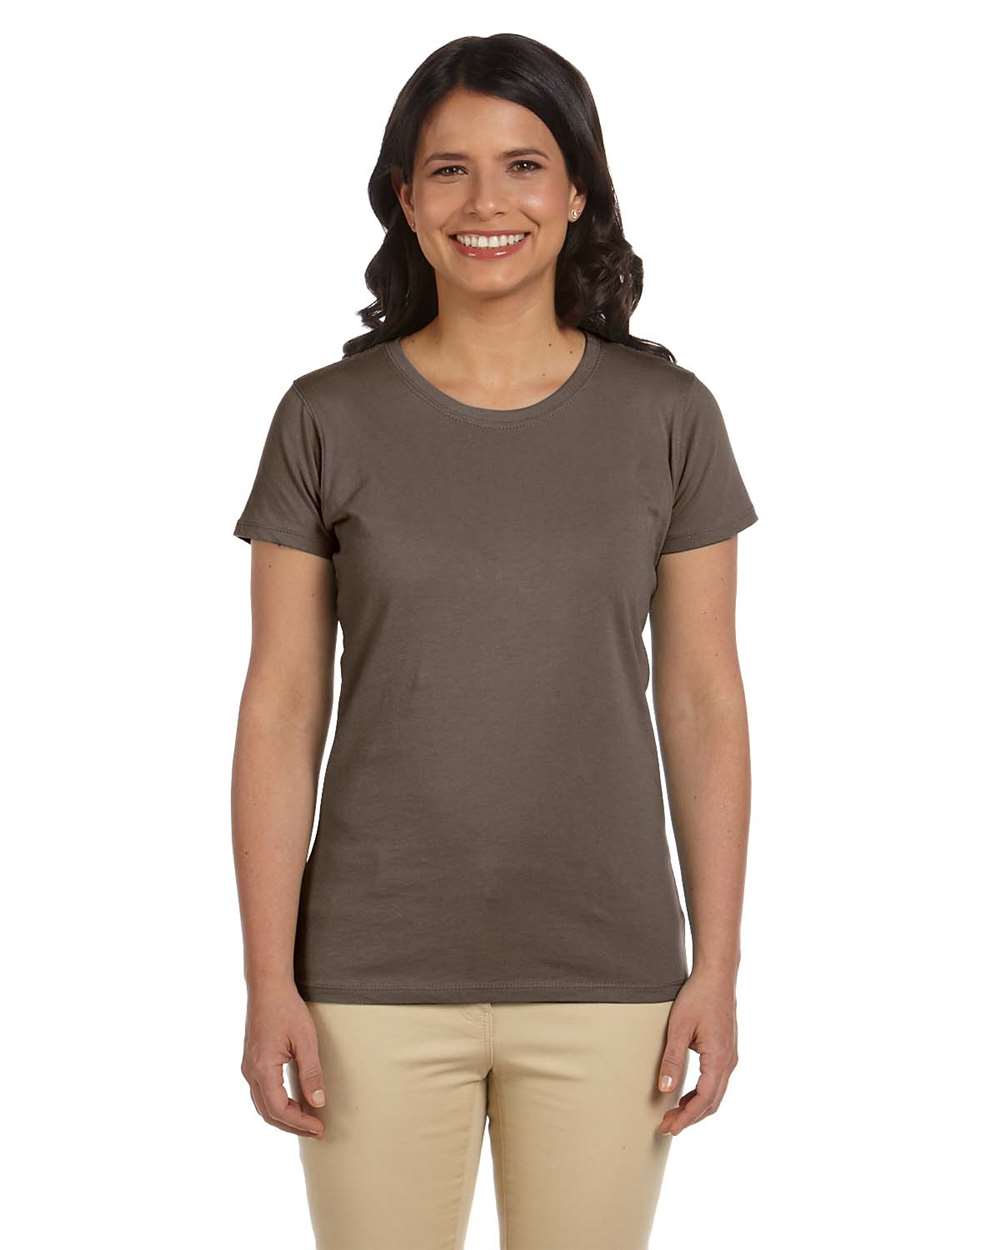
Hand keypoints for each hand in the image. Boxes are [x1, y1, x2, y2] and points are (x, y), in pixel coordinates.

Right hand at [241, 979, 326, 1138]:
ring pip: (263, 1105)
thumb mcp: (305, 1040)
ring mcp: (248, 1067)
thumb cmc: (287, 1009)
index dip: (300, 1123)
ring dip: (284, 1116)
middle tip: (317, 1130)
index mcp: (262, 1068)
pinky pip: (261, 1093)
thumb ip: (311, 1073)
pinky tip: (294, 1102)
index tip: (320, 1127)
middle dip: (293, 1125)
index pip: (279, 1110)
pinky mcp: (251, 1062)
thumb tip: (318, 1103)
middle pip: (268, 1112)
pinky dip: (277, 1104)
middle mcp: (250, 1072)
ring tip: (308, 1119)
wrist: (267, 987)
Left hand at [655, 970, 738, 1136]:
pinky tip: (685, 1096)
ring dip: (695, 1108)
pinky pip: (716, 1082)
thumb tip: (665, 1089)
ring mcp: (730, 1057)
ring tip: (673, 1114)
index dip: (686, 1118)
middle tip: (666, 1126)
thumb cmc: (698, 997)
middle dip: (689, 1118)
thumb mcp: (679, 1027)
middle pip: (711, 1102)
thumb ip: (673, 1059)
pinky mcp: (726, 1052)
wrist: (717, 976)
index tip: (668, 1128)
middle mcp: (729, 1062)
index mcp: (719, 1059)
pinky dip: (701, 1095)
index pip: (703, 1100)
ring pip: (715, 1094)